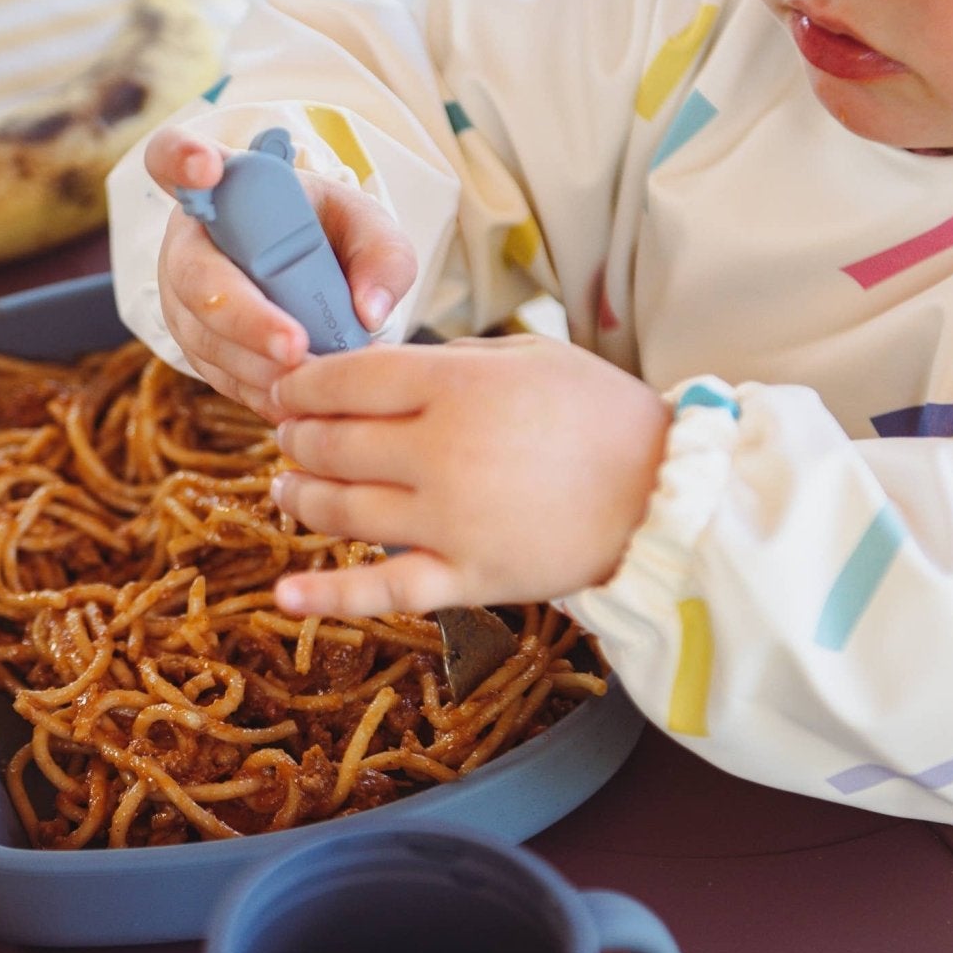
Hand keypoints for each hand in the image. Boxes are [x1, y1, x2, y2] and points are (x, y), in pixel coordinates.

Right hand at [147, 126, 415, 421]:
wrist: (314, 278)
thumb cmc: (331, 237)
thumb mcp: (367, 228)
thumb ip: (382, 255)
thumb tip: (369, 313)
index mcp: (223, 186)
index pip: (171, 155)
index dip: (180, 160)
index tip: (208, 169)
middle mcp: (188, 241)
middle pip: (192, 274)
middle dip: (244, 315)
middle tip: (295, 346)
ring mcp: (182, 299)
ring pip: (204, 336)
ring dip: (257, 365)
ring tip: (313, 382)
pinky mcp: (195, 347)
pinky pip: (218, 374)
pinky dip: (260, 390)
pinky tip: (299, 399)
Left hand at [268, 336, 669, 615]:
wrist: (667, 496)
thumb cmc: (601, 415)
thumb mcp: (528, 356)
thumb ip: (450, 359)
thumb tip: (383, 369)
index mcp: (455, 387)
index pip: (347, 380)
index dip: (302, 384)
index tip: (286, 388)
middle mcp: (441, 453)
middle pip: (334, 444)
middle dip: (298, 437)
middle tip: (288, 435)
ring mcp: (450, 521)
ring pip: (342, 510)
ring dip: (300, 496)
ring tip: (286, 488)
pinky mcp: (467, 579)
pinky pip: (384, 590)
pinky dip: (328, 596)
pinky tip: (285, 597)